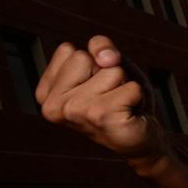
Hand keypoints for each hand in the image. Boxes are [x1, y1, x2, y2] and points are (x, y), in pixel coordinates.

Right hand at [35, 36, 165, 164]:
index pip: (68, 51)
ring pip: (112, 70)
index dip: (91, 63)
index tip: (96, 88)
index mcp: (46, 92)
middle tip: (111, 97)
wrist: (141, 140)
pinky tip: (130, 113)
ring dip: (124, 85)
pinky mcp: (102, 116)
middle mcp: (53, 105)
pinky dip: (138, 95)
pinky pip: (131, 86)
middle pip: (85, 58)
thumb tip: (106, 57)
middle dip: (108, 72)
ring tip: (121, 105)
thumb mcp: (109, 65)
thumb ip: (100, 47)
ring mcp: (75, 111)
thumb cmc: (123, 99)